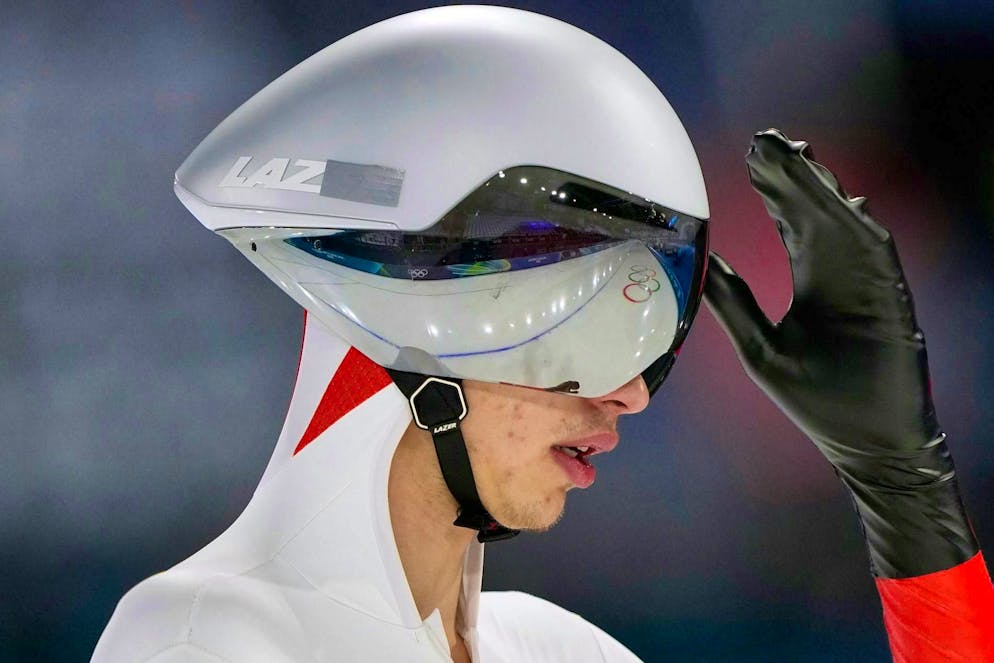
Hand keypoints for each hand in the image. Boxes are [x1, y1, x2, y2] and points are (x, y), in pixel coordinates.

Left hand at [704, 129, 976, 577]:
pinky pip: (876, 258)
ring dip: (822, 191)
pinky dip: (858, 230)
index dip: (774, 189)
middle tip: (765, 140)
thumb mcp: (759, 348)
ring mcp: (867, 286)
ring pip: (845, 224)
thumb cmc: (815, 400)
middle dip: (793, 176)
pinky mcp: (890, 303)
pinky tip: (841, 201)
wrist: (865, 444)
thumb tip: (703, 265)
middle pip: (816, 212)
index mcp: (811, 282)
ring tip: (794, 156)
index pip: (792, 223)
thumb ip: (735, 304)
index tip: (750, 156)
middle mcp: (840, 275)